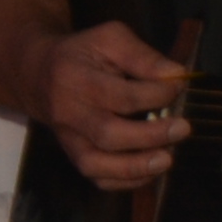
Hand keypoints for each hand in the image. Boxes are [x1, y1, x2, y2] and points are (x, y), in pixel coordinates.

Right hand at [35, 24, 188, 192]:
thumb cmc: (82, 54)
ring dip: (135, 167)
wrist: (38, 76)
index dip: (155, 94)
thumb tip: (176, 75)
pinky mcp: (74, 156)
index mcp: (76, 80)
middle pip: (108, 134)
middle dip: (149, 136)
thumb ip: (141, 55)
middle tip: (183, 128)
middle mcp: (69, 114)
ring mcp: (69, 140)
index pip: (120, 94)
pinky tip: (151, 171)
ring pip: (97, 165)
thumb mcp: (109, 39)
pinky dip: (125, 182)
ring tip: (167, 160)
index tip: (179, 86)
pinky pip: (97, 179)